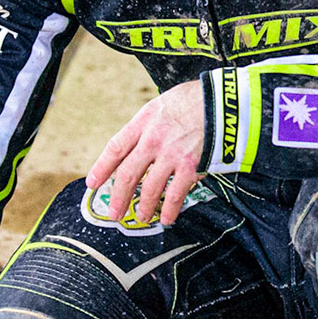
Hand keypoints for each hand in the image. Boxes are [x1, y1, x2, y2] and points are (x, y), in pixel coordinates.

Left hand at [86, 80, 207, 226]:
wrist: (224, 101)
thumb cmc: (195, 99)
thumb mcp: (163, 103)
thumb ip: (149, 124)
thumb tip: (139, 143)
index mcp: (144, 122)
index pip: (116, 148)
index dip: (102, 167)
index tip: (93, 183)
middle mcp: (153, 140)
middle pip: (128, 173)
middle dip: (119, 196)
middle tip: (114, 213)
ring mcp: (172, 155)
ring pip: (151, 187)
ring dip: (144, 206)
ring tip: (142, 217)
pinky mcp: (191, 166)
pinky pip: (176, 193)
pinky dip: (170, 209)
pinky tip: (166, 218)